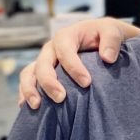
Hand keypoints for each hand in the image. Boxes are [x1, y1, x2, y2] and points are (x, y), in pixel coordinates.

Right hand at [18, 17, 139, 108]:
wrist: (101, 38)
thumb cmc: (106, 35)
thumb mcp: (113, 31)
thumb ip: (112, 40)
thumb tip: (107, 58)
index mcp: (67, 36)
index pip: (65, 50)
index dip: (73, 67)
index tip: (87, 83)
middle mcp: (51, 49)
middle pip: (43, 64)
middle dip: (49, 82)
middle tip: (61, 98)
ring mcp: (45, 61)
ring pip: (29, 73)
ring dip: (30, 89)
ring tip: (36, 106)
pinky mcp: (42, 72)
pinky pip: (29, 81)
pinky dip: (25, 93)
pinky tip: (28, 108)